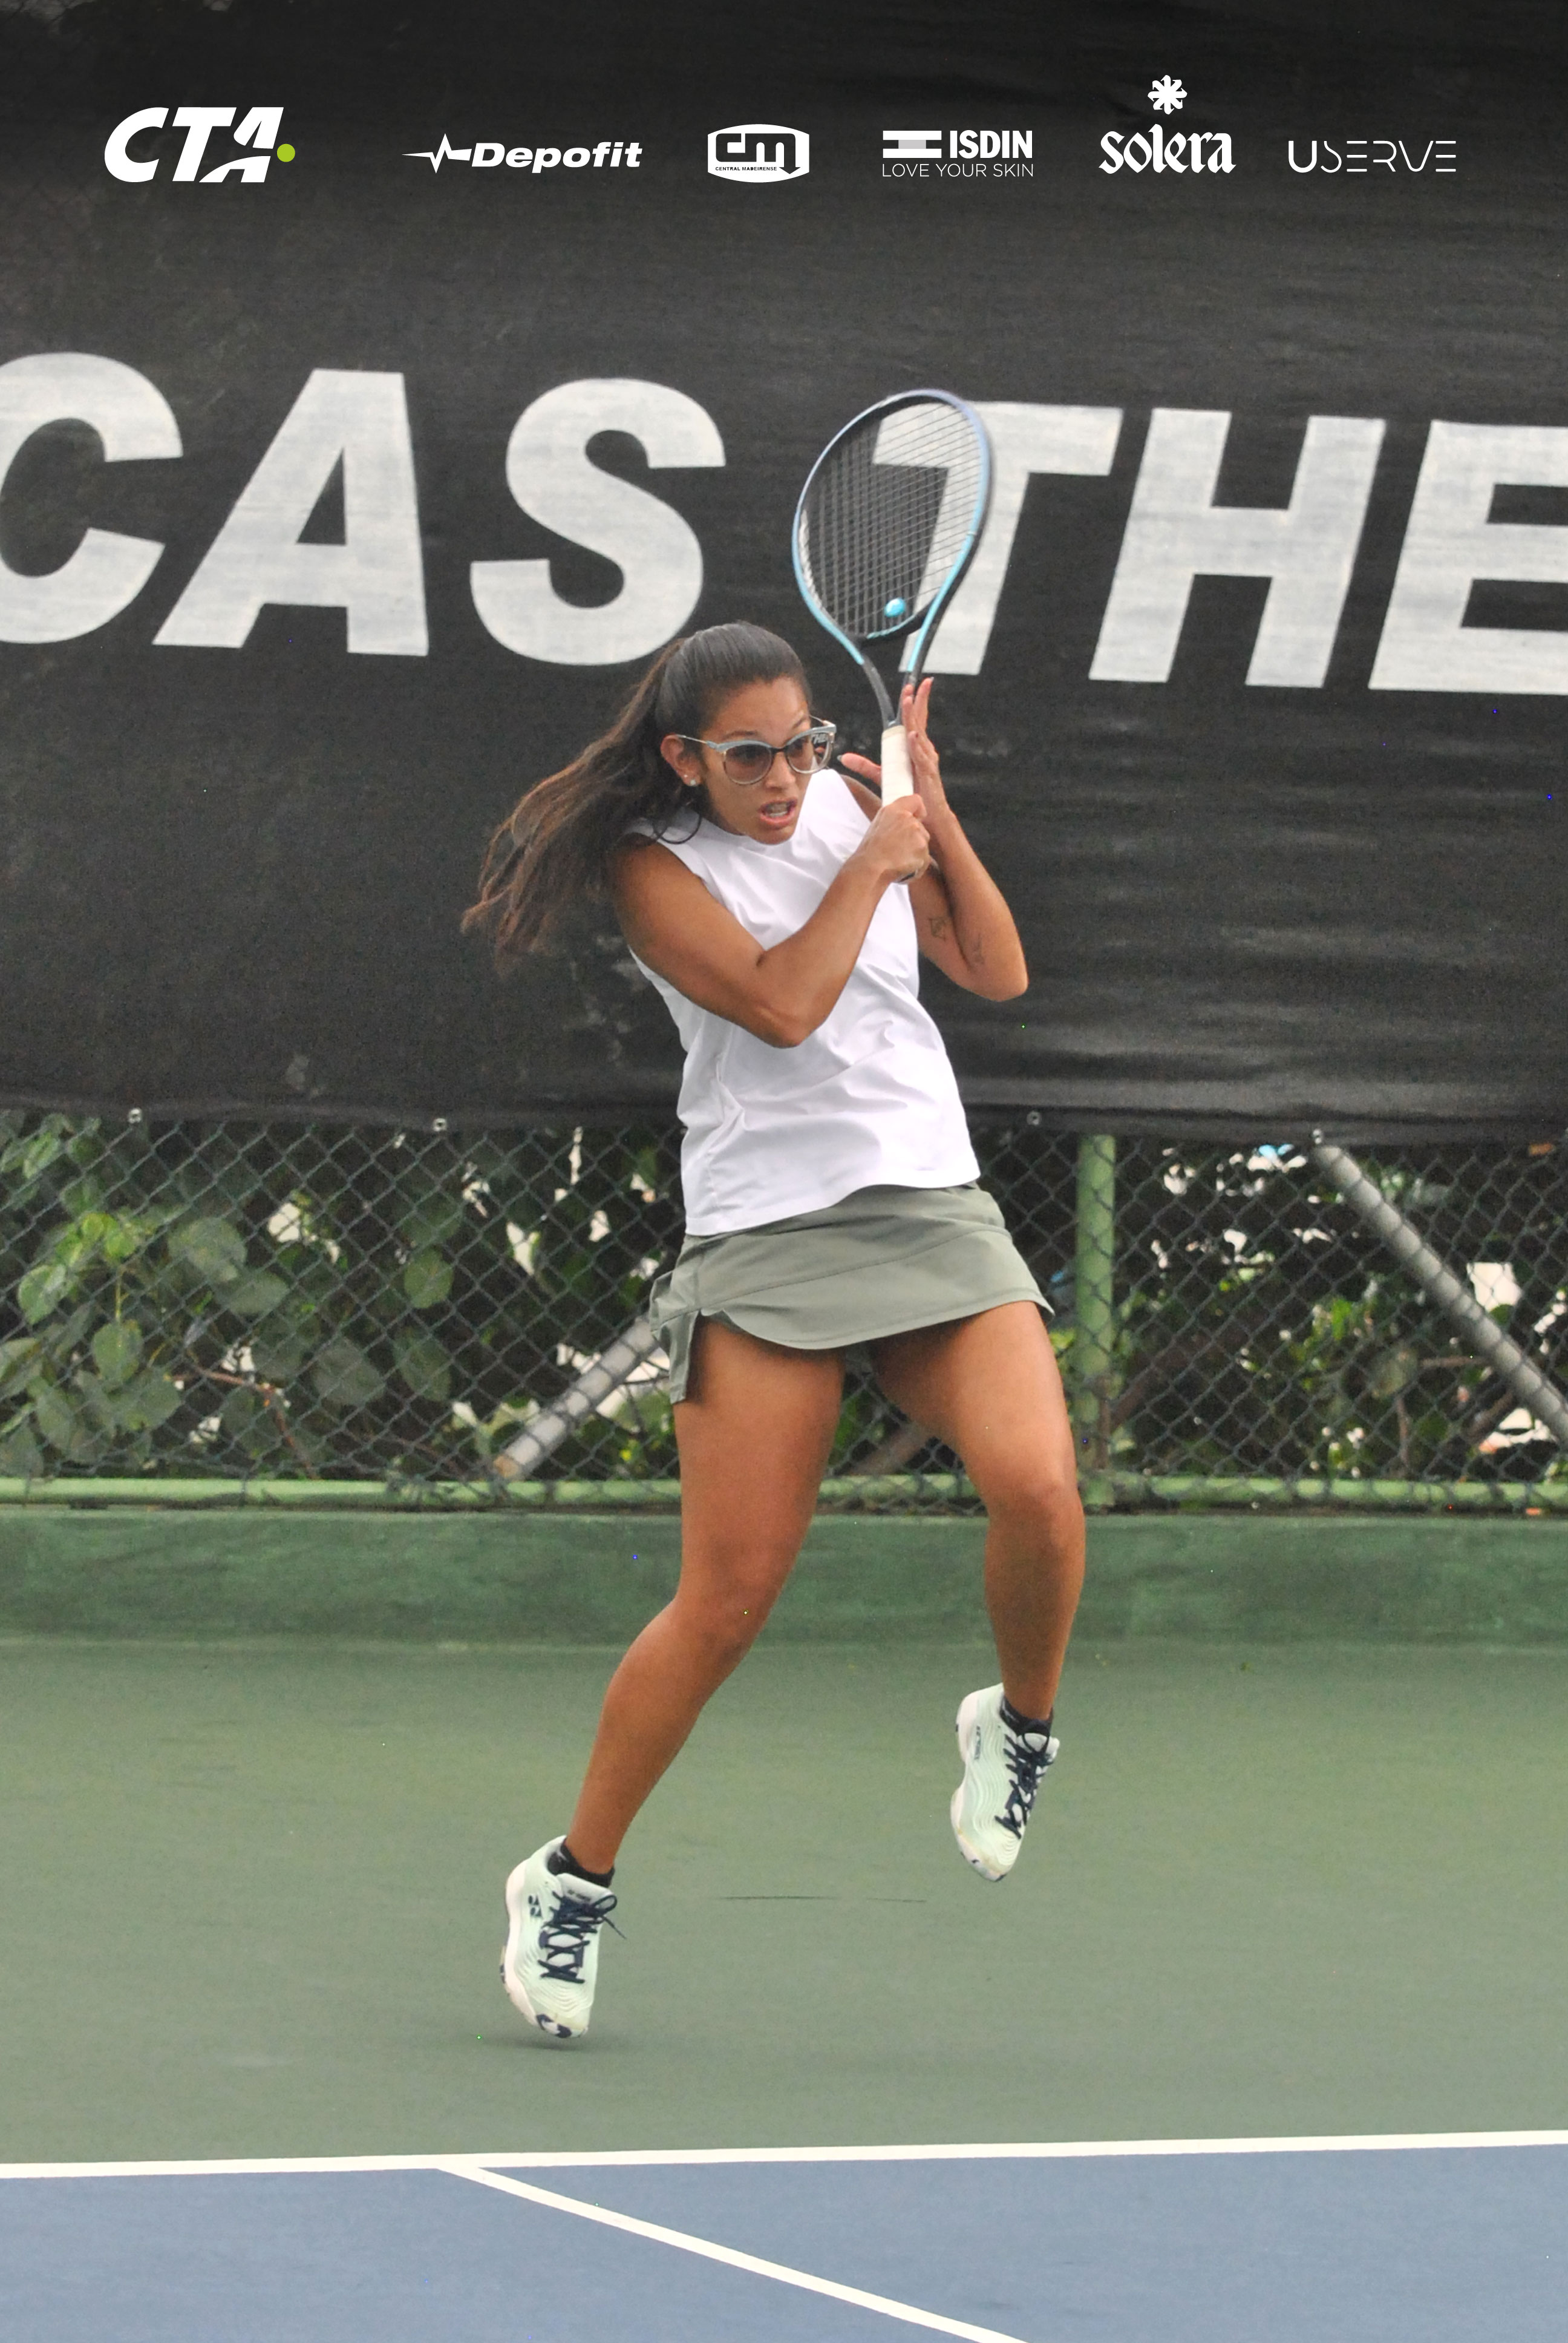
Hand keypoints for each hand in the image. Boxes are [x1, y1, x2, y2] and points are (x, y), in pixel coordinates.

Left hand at [839, 678, 949, 820]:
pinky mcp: (927, 774)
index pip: (915, 720)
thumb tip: (845, 757)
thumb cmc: (911, 792)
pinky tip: (912, 735)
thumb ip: (865, 766)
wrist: (928, 815)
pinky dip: (916, 745)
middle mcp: (923, 750)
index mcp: (915, 747)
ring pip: (919, 734)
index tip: (910, 688)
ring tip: (908, 701)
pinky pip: (921, 756)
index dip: (913, 703)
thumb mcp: (883, 775)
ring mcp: (926, 760)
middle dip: (916, 701)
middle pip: (919, 720)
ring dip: (913, 717)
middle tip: (912, 685)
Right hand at [851, 795, 930, 885]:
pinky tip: (903, 867)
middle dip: (913, 838)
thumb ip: (895, 818)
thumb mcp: (878, 824)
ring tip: (898, 859)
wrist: (870, 869)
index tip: (918, 817)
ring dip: (915, 853)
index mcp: (894, 810)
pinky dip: (916, 865)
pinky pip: (924, 859)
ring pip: (922, 844)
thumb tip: (909, 819)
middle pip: (920, 827)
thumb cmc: (870, 851)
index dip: (919, 810)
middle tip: (897, 849)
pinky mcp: (923, 852)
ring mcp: (917, 835)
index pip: (916, 801)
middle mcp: (908, 820)